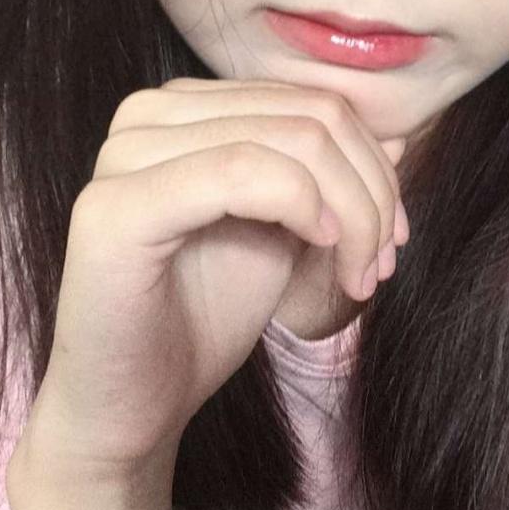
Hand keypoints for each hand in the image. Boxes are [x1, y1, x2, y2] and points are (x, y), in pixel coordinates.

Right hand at [14, 78, 408, 477]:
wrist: (131, 406)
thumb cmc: (201, 320)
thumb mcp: (283, 236)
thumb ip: (324, 181)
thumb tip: (395, 138)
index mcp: (182, 112)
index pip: (312, 104)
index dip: (372, 169)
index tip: (393, 239)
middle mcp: (147, 116)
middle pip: (311, 118)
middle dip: (370, 196)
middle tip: (380, 264)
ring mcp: (123, 155)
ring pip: (291, 141)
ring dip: (351, 212)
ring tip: (357, 275)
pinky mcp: (113, 208)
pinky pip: (240, 173)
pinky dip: (301, 206)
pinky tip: (318, 248)